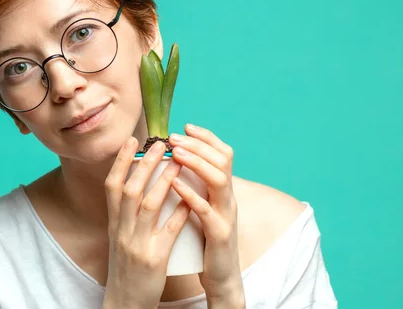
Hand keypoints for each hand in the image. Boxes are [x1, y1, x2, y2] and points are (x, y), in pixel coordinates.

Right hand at [103, 137, 191, 308]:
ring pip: (148, 206)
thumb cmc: (125, 268)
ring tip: (177, 163)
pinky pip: (169, 232)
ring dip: (163, 182)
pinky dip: (179, 214)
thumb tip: (139, 185)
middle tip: (160, 144)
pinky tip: (191, 200)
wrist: (124, 303)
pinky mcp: (154, 259)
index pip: (112, 186)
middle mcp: (121, 231)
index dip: (120, 161)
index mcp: (113, 224)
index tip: (132, 140)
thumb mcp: (119, 238)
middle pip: (130, 190)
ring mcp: (137, 244)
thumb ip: (126, 214)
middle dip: (144, 164)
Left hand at [168, 124, 243, 304]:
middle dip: (198, 145)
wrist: (222, 277)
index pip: (222, 154)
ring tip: (175, 153)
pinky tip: (175, 185)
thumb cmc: (206, 240)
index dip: (206, 138)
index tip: (186, 126)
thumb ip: (197, 186)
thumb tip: (177, 162)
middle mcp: (228, 198)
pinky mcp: (219, 235)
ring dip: (196, 163)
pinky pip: (207, 211)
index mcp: (223, 190)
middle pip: (222, 160)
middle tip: (174, 137)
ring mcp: (226, 215)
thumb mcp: (204, 207)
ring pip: (219, 180)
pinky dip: (191, 195)